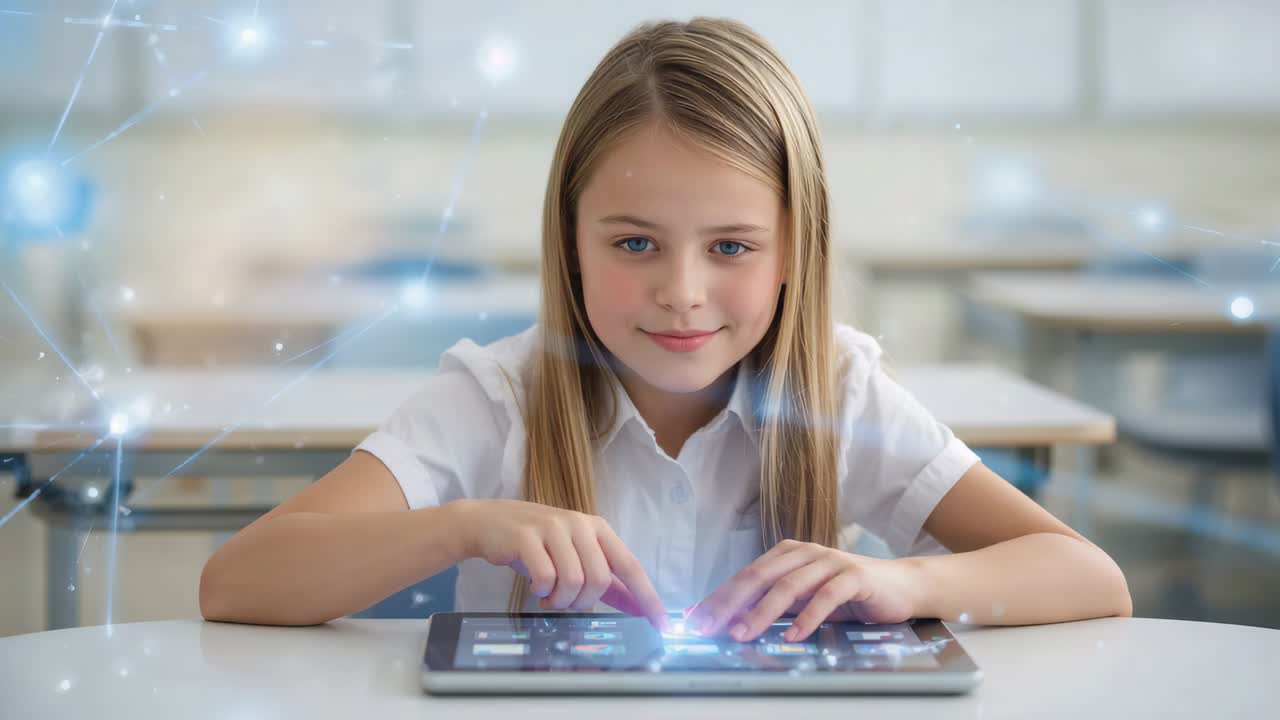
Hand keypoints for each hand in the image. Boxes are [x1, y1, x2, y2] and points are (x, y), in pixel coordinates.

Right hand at [454, 498, 667, 629]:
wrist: (489, 522)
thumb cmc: (538, 543)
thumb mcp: (576, 555)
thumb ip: (608, 581)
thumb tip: (639, 606)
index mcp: (598, 529)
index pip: (630, 566)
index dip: (647, 597)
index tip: (662, 624)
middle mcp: (580, 524)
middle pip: (599, 580)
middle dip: (582, 602)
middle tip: (564, 601)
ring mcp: (553, 528)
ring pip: (573, 581)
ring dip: (559, 600)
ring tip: (548, 595)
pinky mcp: (527, 537)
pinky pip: (545, 578)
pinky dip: (541, 591)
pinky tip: (535, 587)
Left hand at [683, 539, 922, 642]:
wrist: (902, 586)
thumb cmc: (848, 594)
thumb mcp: (805, 599)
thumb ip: (774, 605)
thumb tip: (732, 623)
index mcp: (787, 555)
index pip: (746, 575)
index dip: (719, 597)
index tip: (696, 619)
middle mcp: (805, 553)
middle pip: (759, 576)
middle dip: (730, 602)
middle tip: (710, 626)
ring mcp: (830, 561)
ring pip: (789, 586)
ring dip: (762, 612)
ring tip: (743, 633)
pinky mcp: (855, 576)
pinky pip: (826, 596)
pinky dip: (808, 618)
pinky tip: (793, 636)